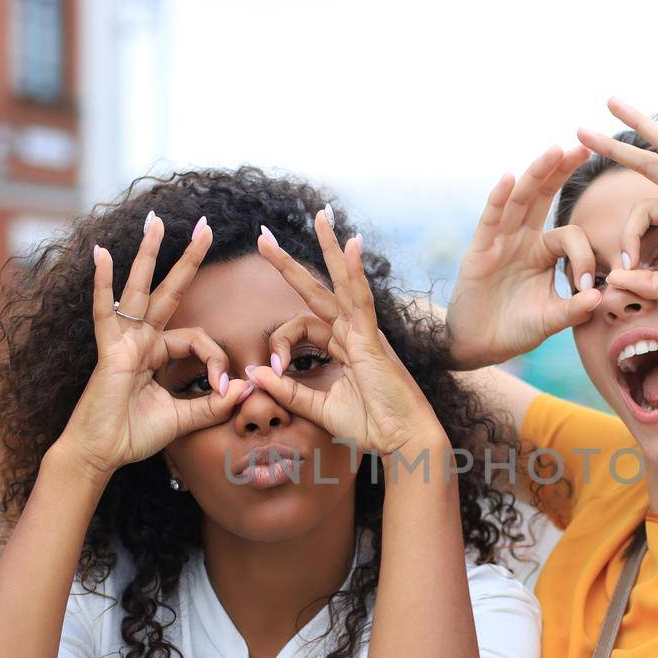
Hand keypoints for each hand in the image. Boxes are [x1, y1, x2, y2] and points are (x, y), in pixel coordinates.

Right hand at [57, 213, 249, 479]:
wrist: (101, 454)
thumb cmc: (133, 436)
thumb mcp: (183, 418)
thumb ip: (212, 404)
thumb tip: (245, 389)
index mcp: (156, 353)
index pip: (197, 339)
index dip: (216, 359)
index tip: (223, 386)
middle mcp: (140, 340)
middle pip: (169, 291)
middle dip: (188, 259)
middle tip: (206, 225)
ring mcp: (123, 341)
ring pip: (139, 289)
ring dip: (149, 254)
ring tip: (156, 222)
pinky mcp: (108, 351)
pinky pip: (105, 311)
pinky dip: (103, 283)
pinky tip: (102, 253)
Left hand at [252, 212, 445, 459]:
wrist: (403, 441)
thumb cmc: (371, 427)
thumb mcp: (318, 409)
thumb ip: (288, 390)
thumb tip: (254, 373)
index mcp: (343, 346)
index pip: (301, 325)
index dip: (280, 343)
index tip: (270, 369)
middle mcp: (353, 332)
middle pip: (319, 288)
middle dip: (291, 262)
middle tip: (265, 236)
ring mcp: (365, 332)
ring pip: (343, 281)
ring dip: (330, 247)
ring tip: (319, 216)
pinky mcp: (372, 340)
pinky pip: (362, 299)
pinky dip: (356, 271)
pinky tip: (351, 244)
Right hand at [444, 145, 604, 369]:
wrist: (477, 345)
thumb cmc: (513, 330)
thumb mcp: (548, 320)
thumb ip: (572, 309)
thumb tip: (600, 296)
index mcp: (543, 252)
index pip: (571, 237)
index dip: (584, 256)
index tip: (586, 286)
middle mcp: (523, 239)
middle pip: (544, 197)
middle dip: (562, 172)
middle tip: (584, 146)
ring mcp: (500, 242)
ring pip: (520, 201)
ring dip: (537, 175)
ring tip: (555, 150)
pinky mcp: (480, 251)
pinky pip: (490, 220)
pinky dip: (499, 199)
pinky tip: (508, 178)